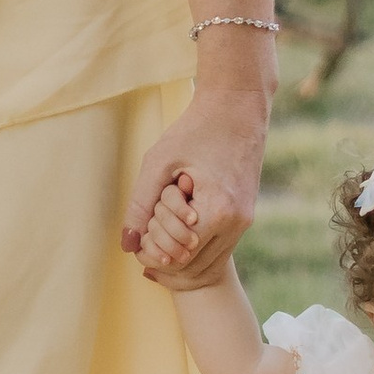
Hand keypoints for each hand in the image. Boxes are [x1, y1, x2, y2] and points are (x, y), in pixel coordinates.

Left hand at [124, 81, 262, 285]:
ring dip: (181, 254)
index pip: (178, 257)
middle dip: (165, 257)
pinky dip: (196, 246)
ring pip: (210, 262)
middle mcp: (237, 223)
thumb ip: (140, 205)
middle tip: (145, 236)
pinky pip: (219, 247)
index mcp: (217, 211)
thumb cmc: (196, 129)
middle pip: (195, 267)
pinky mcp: (246, 215)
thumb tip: (127, 244)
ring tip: (158, 231)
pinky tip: (176, 228)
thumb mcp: (158, 163)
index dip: (153, 252)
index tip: (139, 238)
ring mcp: (245, 221)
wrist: (238, 106)